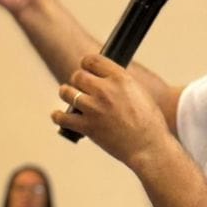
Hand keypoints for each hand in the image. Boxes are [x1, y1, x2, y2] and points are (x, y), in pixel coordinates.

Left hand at [51, 52, 169, 166]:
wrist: (149, 147)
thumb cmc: (149, 122)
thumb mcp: (138, 92)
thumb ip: (120, 83)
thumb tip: (104, 79)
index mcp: (120, 78)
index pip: (92, 60)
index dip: (86, 64)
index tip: (85, 68)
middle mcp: (105, 90)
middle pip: (78, 75)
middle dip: (77, 80)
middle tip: (79, 86)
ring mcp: (94, 108)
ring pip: (67, 92)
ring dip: (66, 94)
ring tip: (68, 96)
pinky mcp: (87, 127)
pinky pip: (62, 117)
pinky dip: (58, 116)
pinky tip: (58, 115)